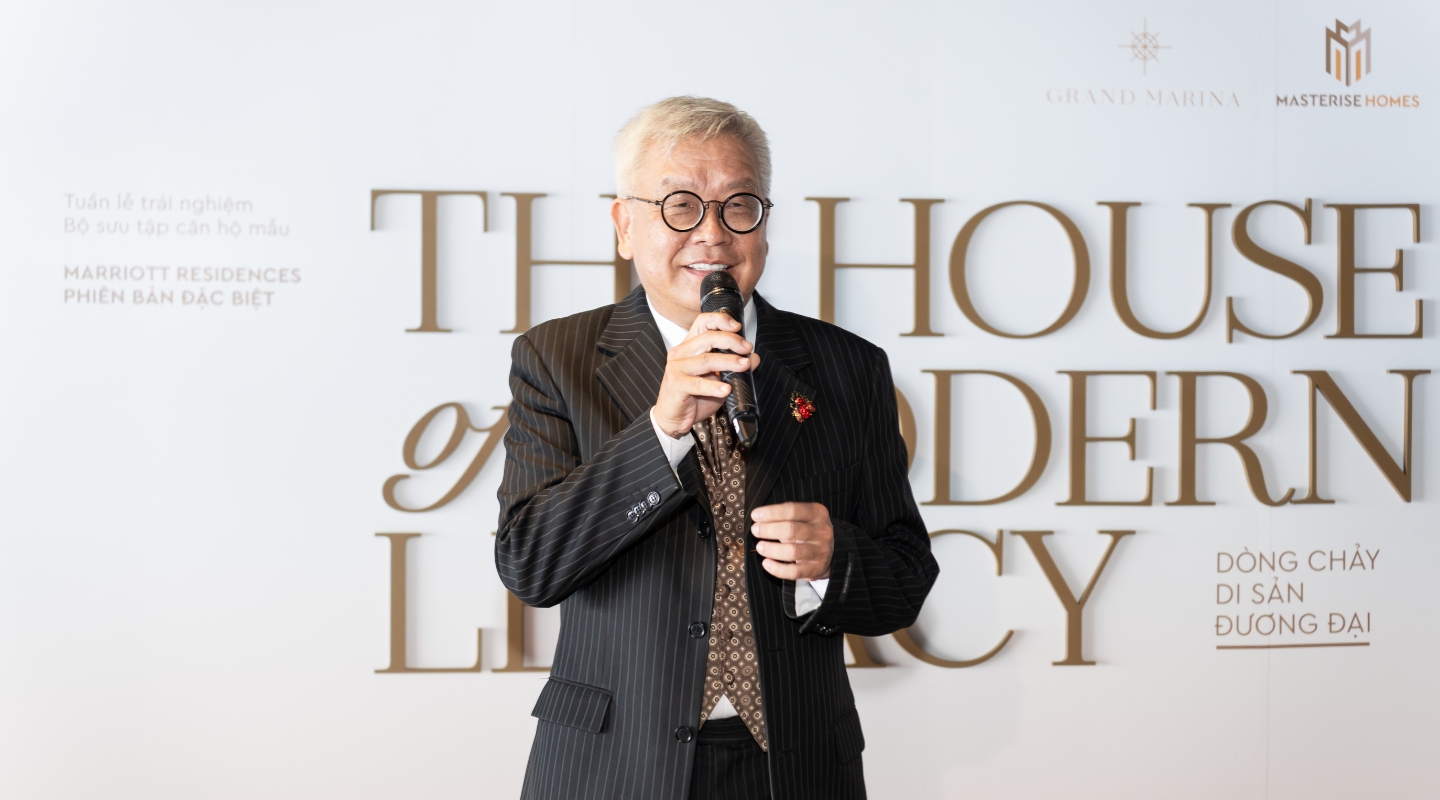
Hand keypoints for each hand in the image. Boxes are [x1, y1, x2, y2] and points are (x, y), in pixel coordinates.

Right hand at [653, 311, 760, 437]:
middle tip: (747, 348)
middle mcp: (681, 353)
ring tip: (745, 365)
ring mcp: (677, 368)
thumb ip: (733, 366)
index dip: (720, 320)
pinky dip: (714, 386)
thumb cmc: (693, 396)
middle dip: (731, 340)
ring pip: (706, 359)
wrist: (673, 417)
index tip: (737, 326)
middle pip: (707, 338)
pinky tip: (727, 389)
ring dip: (728, 361)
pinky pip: (698, 384)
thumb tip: (754, 357)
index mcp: (689, 346)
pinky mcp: (676, 384)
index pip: (703, 323)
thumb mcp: (718, 378)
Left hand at [750, 502, 833, 580]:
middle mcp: (821, 532)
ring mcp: (820, 552)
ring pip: (793, 551)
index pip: (793, 510)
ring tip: (760, 547)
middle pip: (792, 530)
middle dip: (769, 530)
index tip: (755, 515)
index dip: (772, 513)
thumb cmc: (809, 531)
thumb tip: (759, 519)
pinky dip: (777, 568)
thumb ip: (785, 516)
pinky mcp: (815, 569)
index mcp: (818, 514)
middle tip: (755, 530)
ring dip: (772, 549)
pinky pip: (794, 572)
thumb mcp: (803, 517)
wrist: (832, 552)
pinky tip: (766, 563)